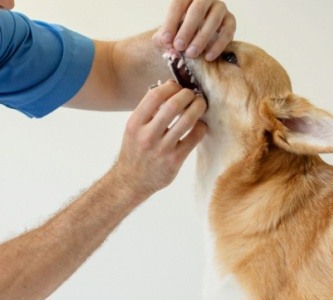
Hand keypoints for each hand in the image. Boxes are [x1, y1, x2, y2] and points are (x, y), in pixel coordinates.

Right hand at [110, 80, 208, 196]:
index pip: (154, 95)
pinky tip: (200, 125)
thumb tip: (171, 87)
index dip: (170, 86)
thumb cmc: (135, 150)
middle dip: (188, 94)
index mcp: (135, 124)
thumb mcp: (133, 128)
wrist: (132, 181)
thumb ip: (148, 110)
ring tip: (200, 104)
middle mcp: (147, 135)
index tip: (177, 86)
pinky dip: (201, 127)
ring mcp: (162, 149)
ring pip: (187, 120)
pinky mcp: (175, 160)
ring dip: (198, 107)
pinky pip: (195, 137)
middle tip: (192, 94)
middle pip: (173, 105)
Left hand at [153, 0, 236, 60]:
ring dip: (202, 38)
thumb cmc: (181, 34)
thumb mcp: (170, 34)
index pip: (178, 4)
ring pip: (214, 19)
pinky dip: (218, 45)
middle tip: (179, 47)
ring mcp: (220, 8)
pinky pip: (227, 31)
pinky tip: (208, 57)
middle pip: (197, 9)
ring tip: (191, 54)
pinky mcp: (231, 21)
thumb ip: (163, 38)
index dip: (170, 22)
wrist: (199, 40)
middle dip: (187, 29)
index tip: (165, 40)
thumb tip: (166, 43)